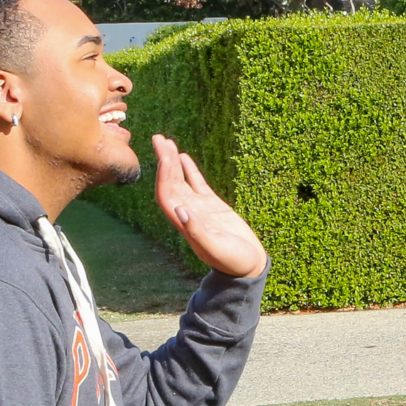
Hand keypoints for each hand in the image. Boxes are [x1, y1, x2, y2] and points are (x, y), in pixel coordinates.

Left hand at [150, 135, 265, 278]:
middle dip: (163, 161)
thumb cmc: (232, 261)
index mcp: (184, 223)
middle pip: (169, 182)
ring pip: (180, 180)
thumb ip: (197, 231)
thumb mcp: (216, 248)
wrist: (247, 267)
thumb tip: (180, 210)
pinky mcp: (213, 205)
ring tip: (166, 141)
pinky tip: (184, 156)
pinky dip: (189, 170)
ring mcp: (199, 208)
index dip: (163, 175)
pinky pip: (197, 184)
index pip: (167, 194)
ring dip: (172, 161)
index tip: (164, 156)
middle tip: (158, 138)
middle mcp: (187, 213)